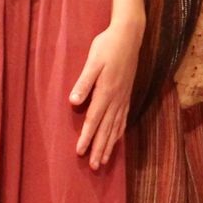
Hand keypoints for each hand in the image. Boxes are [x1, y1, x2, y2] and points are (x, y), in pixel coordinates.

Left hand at [69, 13, 141, 168]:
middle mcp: (116, 99)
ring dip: (109, 145)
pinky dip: (119, 132)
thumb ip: (84, 82)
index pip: (94, 120)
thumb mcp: (92, 61)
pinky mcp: (127, 94)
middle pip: (106, 129)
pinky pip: (124, 119)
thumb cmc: (107, 46)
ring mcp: (123, 98)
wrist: (129, 36)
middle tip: (94, 167)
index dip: (87, 137)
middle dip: (99, 148)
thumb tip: (73, 102)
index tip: (80, 152)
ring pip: (116, 127)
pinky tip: (117, 139)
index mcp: (106, 91)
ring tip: (104, 160)